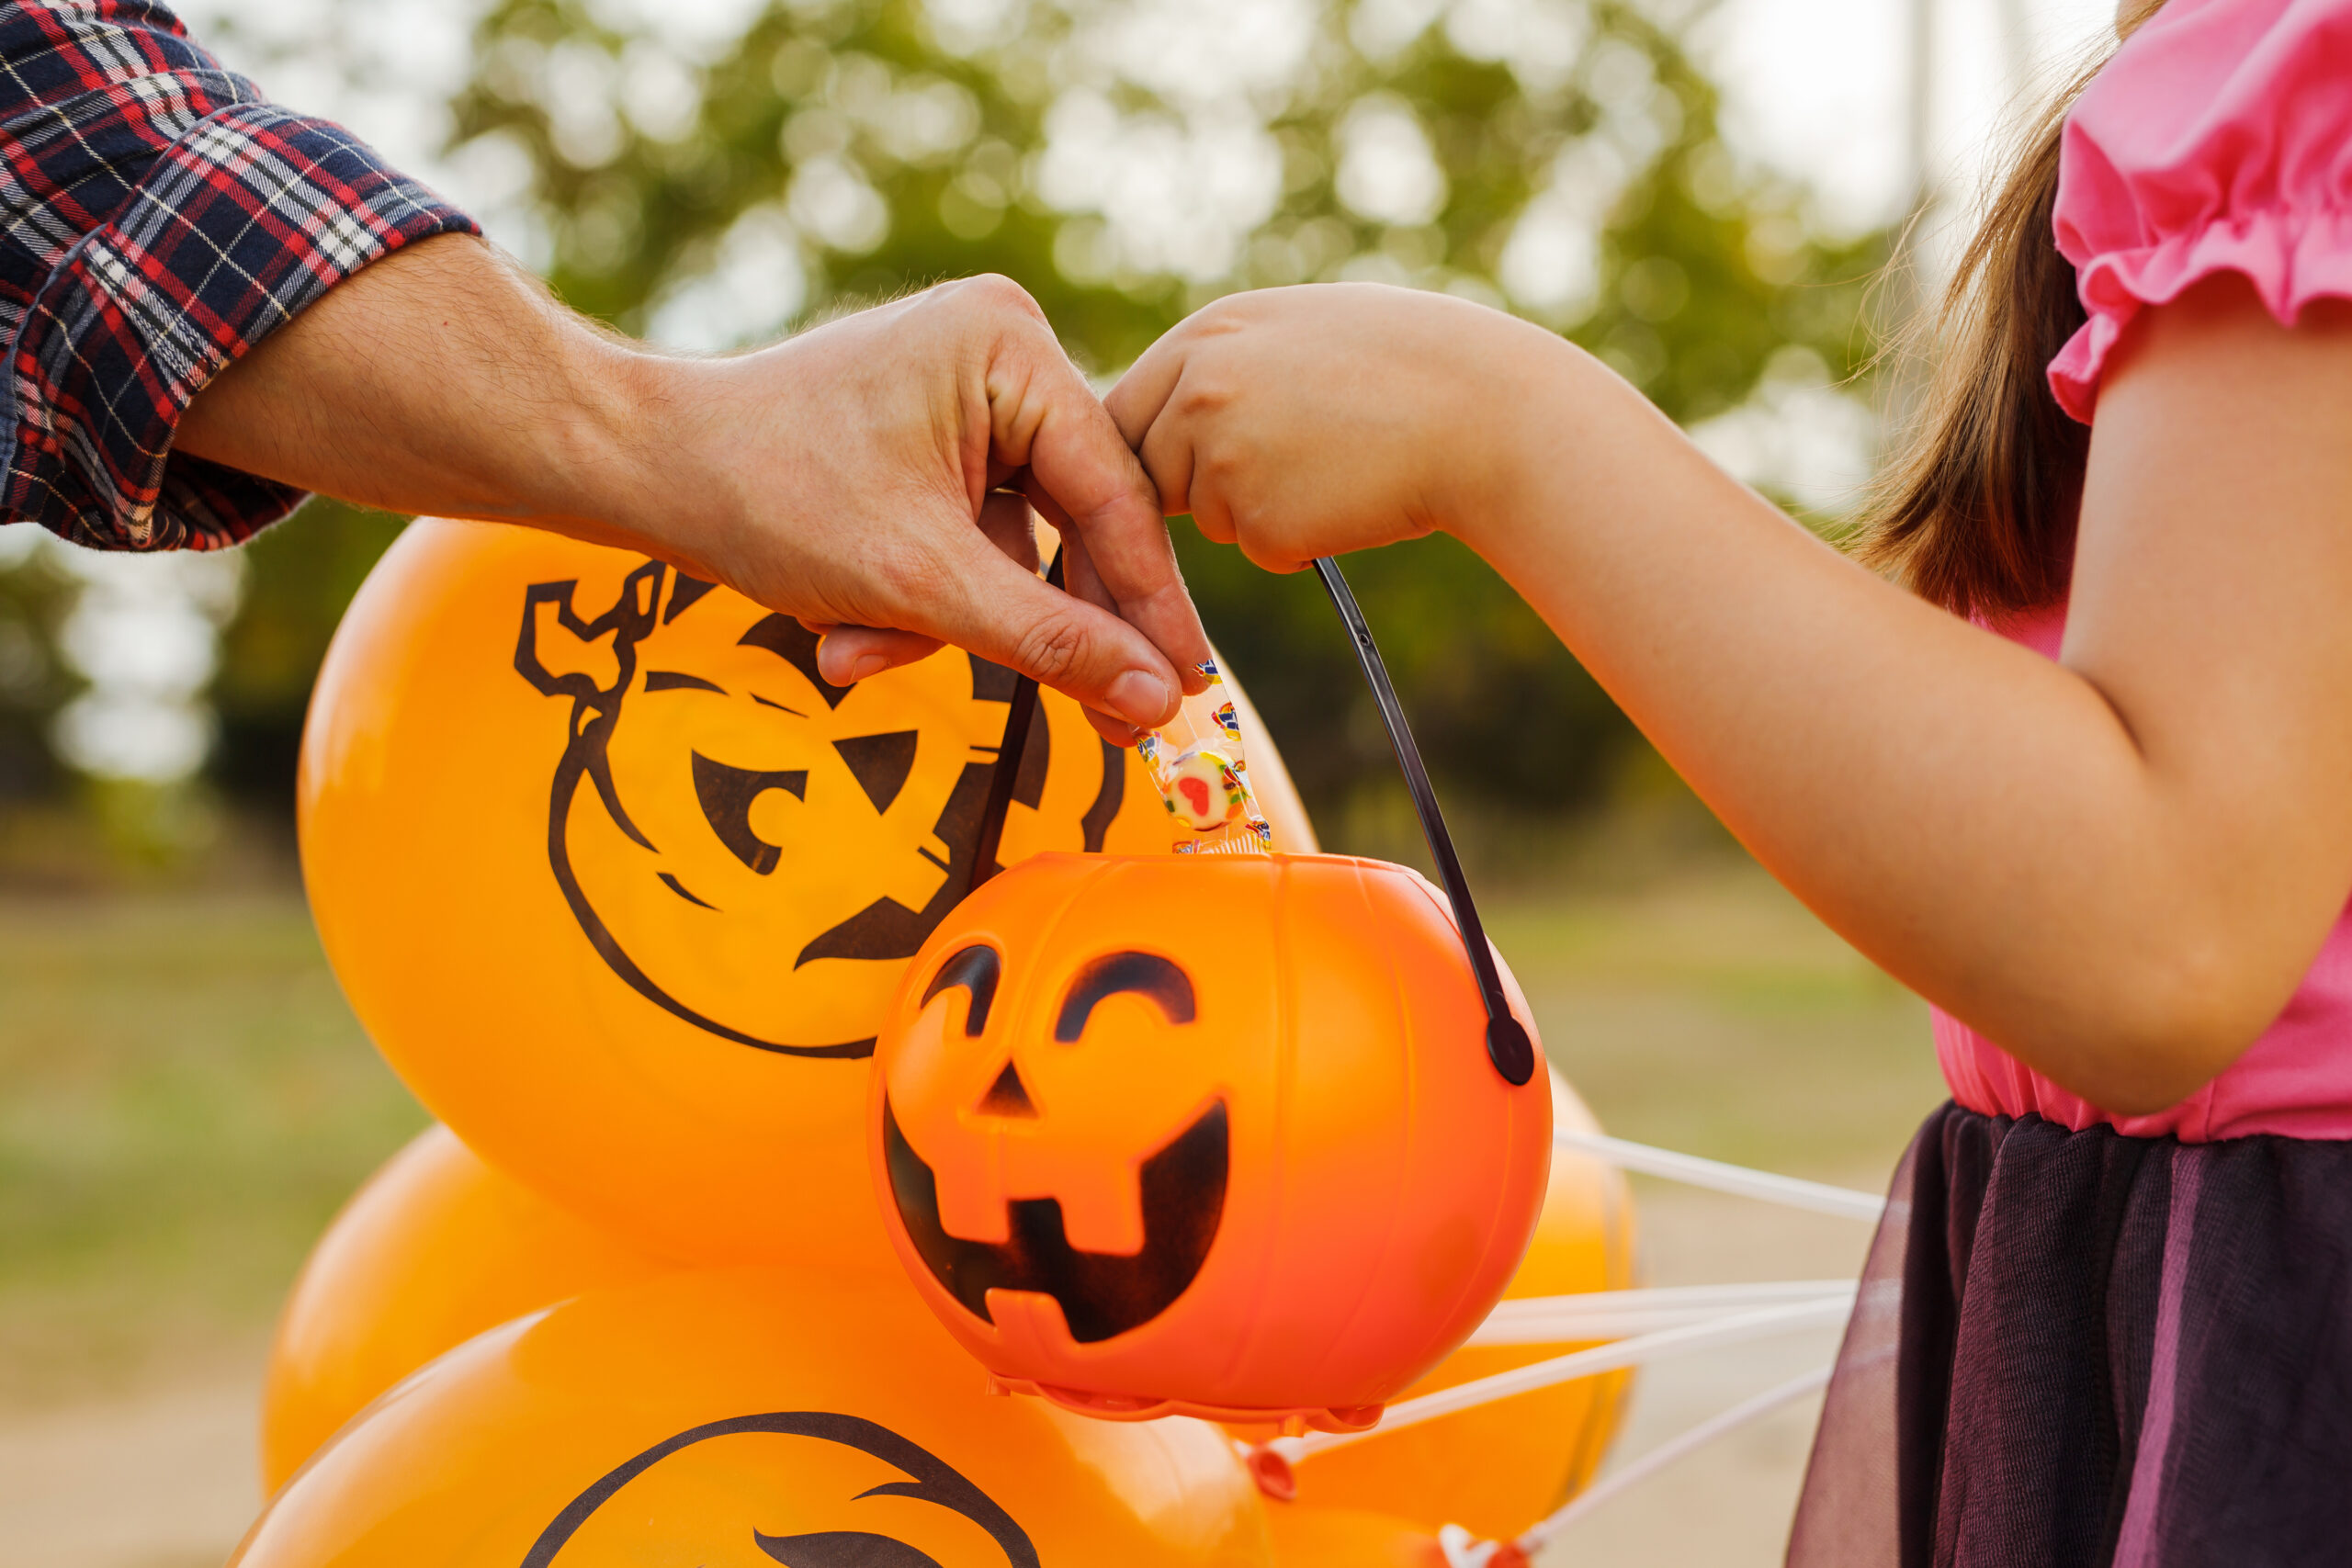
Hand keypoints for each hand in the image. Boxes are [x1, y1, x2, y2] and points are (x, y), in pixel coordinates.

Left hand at [179, 240, 1206, 739]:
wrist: (637, 468)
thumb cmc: (764, 495)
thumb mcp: (920, 584)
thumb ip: (1049, 642)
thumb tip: (1159, 703)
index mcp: (1010, 347)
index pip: (1113, 495)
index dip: (1150, 605)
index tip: (1188, 691)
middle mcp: (1002, 353)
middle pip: (1074, 523)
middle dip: (1041, 625)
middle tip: (1115, 731)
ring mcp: (968, 393)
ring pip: (1016, 547)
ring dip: (952, 623)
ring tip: (857, 653)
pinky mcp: (932, 436)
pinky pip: (970, 539)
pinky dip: (922, 600)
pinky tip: (848, 633)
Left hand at [1105, 282, 1564, 570]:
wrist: (1484, 411)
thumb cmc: (1414, 365)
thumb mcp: (1302, 330)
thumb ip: (1232, 363)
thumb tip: (1184, 404)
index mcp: (1206, 334)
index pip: (1125, 409)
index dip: (1149, 449)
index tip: (1172, 473)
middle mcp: (1195, 388)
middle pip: (1149, 471)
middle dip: (1191, 489)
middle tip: (1275, 476)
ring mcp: (1219, 455)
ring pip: (1208, 515)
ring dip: (1256, 512)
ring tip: (1338, 465)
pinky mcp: (1255, 519)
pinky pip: (1261, 547)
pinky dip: (1300, 540)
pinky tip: (1354, 497)